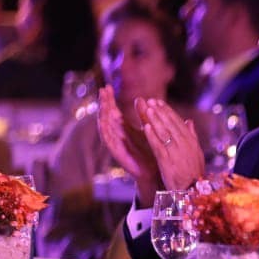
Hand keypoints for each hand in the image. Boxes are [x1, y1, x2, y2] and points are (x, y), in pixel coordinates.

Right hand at [97, 86, 159, 204]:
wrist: (156, 171)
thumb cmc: (153, 151)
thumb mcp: (149, 130)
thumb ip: (145, 116)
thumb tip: (144, 99)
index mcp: (124, 129)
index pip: (113, 111)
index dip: (109, 100)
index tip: (107, 87)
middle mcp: (117, 135)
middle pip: (107, 116)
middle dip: (104, 103)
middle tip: (103, 90)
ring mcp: (116, 144)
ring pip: (105, 127)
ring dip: (103, 115)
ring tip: (103, 103)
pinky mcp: (117, 154)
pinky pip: (108, 142)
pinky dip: (106, 132)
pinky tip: (104, 123)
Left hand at [138, 99, 204, 194]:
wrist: (192, 191)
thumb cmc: (193, 172)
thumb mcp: (196, 153)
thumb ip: (192, 136)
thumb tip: (189, 121)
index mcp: (191, 142)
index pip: (178, 123)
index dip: (168, 112)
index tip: (158, 102)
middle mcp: (185, 145)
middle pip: (171, 125)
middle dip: (160, 112)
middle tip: (150, 101)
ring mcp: (176, 153)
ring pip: (164, 132)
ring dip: (155, 120)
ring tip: (146, 109)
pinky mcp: (167, 161)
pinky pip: (158, 146)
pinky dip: (152, 136)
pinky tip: (145, 127)